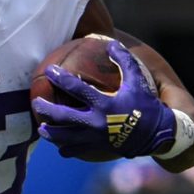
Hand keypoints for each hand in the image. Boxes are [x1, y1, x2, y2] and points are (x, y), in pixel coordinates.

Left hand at [32, 39, 175, 160]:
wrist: (157, 134)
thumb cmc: (146, 105)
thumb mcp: (137, 80)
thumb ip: (124, 61)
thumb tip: (111, 43)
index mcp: (104, 103)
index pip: (76, 88)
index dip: (61, 78)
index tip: (49, 70)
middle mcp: (96, 122)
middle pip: (62, 117)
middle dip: (45, 109)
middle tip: (36, 102)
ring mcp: (95, 138)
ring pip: (64, 138)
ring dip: (50, 133)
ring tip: (41, 128)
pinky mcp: (97, 149)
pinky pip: (75, 150)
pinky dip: (65, 148)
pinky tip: (60, 145)